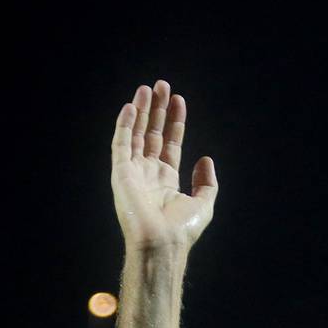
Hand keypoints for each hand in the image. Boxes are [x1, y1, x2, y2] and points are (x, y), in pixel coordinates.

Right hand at [111, 80, 216, 251]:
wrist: (162, 242)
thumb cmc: (181, 230)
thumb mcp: (204, 204)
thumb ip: (207, 182)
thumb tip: (206, 159)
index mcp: (165, 180)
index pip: (169, 143)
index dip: (174, 122)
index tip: (179, 100)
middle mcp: (147, 174)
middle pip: (152, 134)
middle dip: (156, 109)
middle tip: (162, 85)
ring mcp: (133, 172)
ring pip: (136, 134)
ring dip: (140, 110)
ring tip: (147, 88)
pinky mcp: (120, 173)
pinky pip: (120, 144)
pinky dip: (124, 125)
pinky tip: (131, 106)